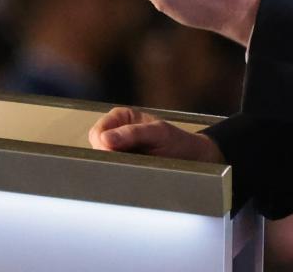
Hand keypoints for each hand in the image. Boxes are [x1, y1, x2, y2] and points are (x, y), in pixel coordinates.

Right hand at [87, 106, 224, 162]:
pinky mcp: (125, 167)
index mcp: (122, 117)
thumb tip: (104, 140)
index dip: (102, 145)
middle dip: (108, 158)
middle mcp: (117, 133)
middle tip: (128, 164)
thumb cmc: (177, 141)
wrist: (195, 159)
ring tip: (137, 167)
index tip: (113, 155)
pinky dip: (121, 176)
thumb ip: (133, 134)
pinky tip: (134, 175)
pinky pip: (114, 173)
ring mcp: (120, 152)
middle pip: (97, 149)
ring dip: (116, 168)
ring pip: (104, 163)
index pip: (98, 132)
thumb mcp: (158, 132)